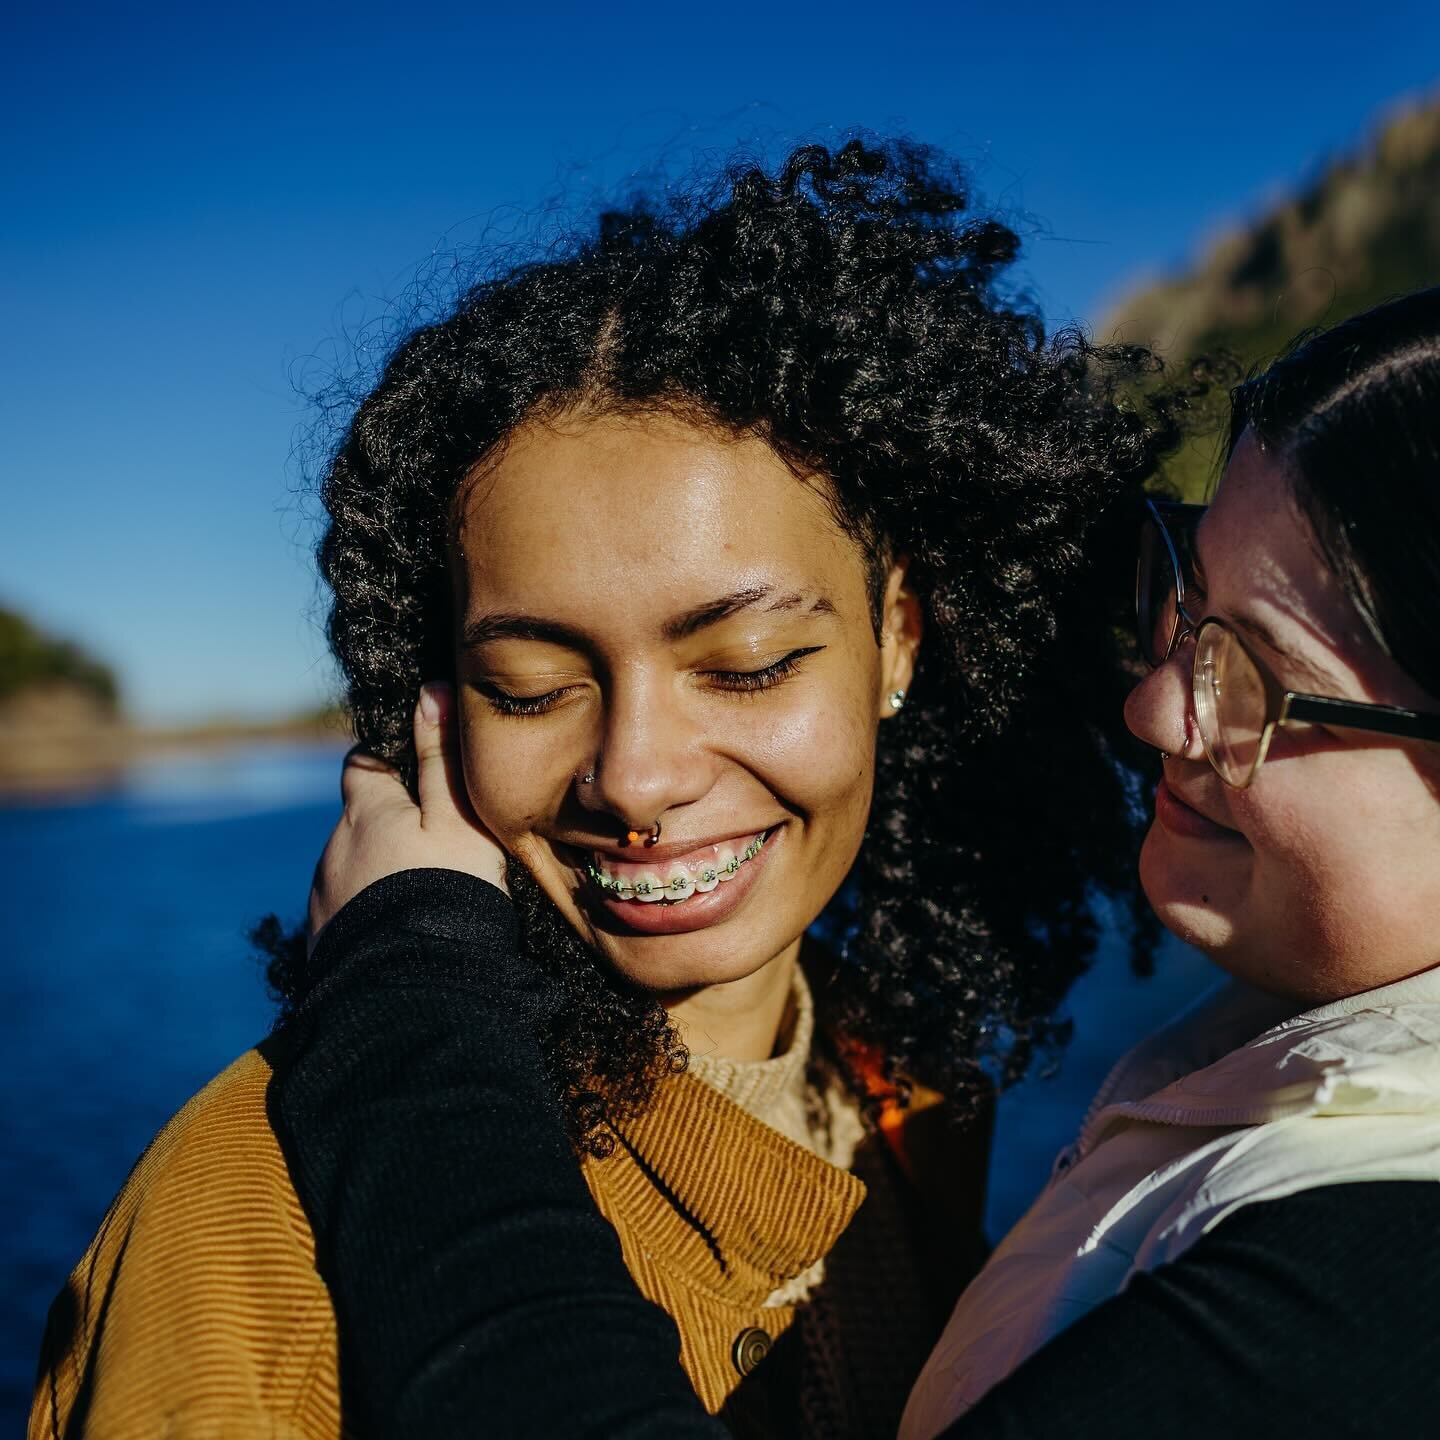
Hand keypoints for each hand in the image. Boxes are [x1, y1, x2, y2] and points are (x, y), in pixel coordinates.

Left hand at [307, 682, 506, 950]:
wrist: (414, 989)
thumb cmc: (446, 891)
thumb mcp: (457, 819)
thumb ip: (440, 759)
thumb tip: (428, 691)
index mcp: (365, 812)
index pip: (362, 763)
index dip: (386, 759)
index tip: (416, 769)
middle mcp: (333, 848)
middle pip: (359, 821)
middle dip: (388, 826)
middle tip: (435, 846)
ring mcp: (324, 897)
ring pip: (353, 867)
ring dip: (379, 872)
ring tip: (423, 897)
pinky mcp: (322, 943)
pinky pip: (348, 913)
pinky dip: (372, 914)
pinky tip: (404, 933)